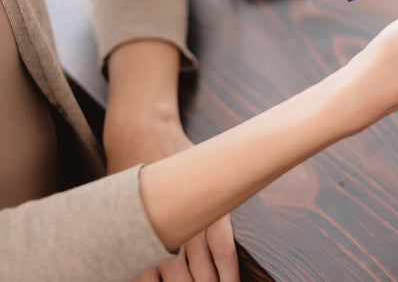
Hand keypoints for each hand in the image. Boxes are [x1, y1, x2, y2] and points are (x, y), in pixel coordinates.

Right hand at [105, 117, 238, 281]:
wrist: (141, 137)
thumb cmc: (180, 153)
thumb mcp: (214, 167)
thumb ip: (228, 191)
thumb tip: (257, 193)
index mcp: (205, 209)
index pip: (222, 254)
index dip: (228, 276)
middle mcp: (182, 226)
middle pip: (200, 273)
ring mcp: (155, 234)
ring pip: (174, 277)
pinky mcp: (133, 237)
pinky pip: (142, 274)